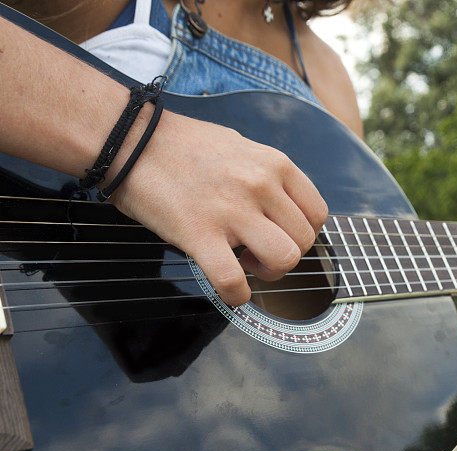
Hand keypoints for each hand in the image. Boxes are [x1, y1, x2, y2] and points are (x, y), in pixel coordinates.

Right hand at [108, 109, 327, 305]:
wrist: (131, 139)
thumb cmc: (183, 146)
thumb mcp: (242, 147)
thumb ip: (268, 176)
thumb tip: (284, 207)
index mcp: (275, 164)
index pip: (318, 214)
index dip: (303, 233)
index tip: (280, 234)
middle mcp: (261, 186)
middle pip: (304, 242)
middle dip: (285, 256)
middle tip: (257, 251)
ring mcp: (232, 210)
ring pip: (284, 261)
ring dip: (268, 273)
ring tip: (244, 263)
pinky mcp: (199, 233)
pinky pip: (233, 281)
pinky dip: (237, 296)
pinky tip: (230, 291)